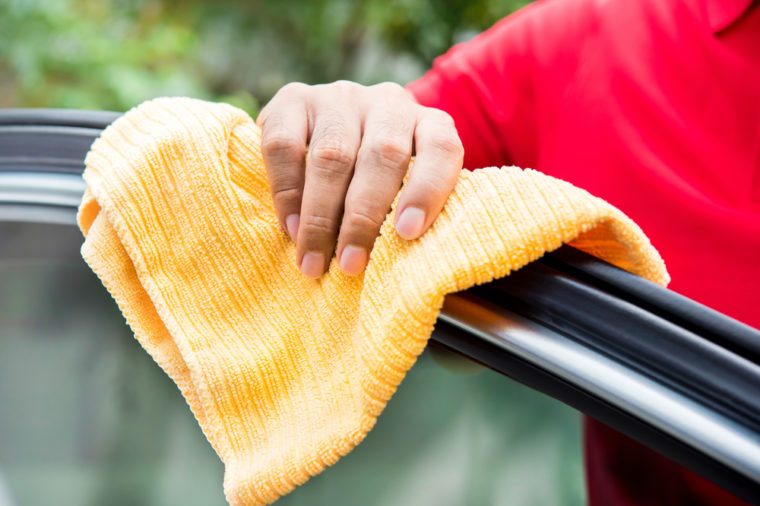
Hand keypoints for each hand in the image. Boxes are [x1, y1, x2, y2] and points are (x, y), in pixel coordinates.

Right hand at [257, 80, 463, 277]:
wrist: (322, 138)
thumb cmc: (377, 185)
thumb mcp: (404, 193)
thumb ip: (409, 217)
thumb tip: (407, 273)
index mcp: (428, 124)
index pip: (440, 148)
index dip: (427, 190)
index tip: (408, 234)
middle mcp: (388, 103)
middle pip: (382, 155)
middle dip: (363, 217)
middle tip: (350, 265)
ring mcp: (340, 97)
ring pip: (332, 153)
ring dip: (321, 215)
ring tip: (314, 259)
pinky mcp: (294, 98)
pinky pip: (285, 145)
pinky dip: (287, 192)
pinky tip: (291, 227)